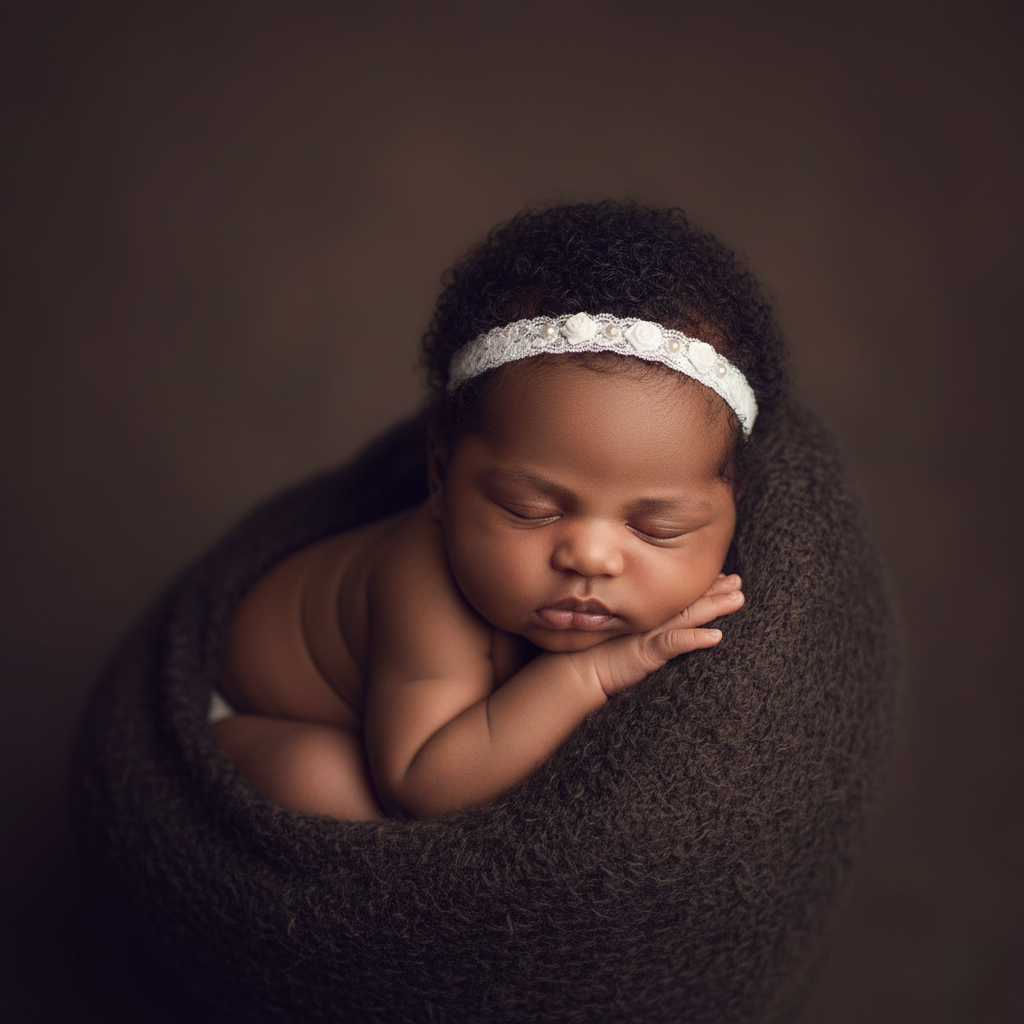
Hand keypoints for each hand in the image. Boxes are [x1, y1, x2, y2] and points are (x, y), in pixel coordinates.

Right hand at [570, 574, 744, 696]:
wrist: (576, 670)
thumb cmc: (595, 654)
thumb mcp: (620, 636)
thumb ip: (635, 626)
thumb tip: (648, 622)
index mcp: (646, 614)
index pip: (678, 595)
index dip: (700, 585)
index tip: (721, 575)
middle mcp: (650, 619)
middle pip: (688, 600)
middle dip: (715, 589)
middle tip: (738, 581)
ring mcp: (649, 634)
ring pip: (688, 616)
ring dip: (714, 607)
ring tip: (737, 599)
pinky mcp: (646, 651)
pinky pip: (674, 643)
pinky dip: (695, 639)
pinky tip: (716, 637)